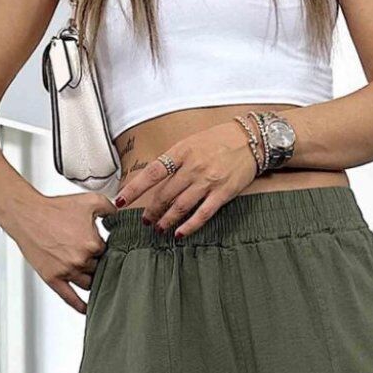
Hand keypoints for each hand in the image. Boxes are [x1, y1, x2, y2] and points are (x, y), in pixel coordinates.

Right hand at [4, 190, 114, 314]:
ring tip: (97, 281)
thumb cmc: (56, 207)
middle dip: (100, 265)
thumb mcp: (90, 201)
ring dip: (93, 281)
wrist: (27, 214)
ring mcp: (67, 271)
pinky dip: (80, 305)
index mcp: (93, 244)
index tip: (104, 248)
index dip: (107, 250)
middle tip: (99, 261)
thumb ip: (111, 209)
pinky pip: (70, 298)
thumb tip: (123, 218)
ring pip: (89, 284)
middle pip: (100, 270)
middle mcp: (81, 260)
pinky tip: (88, 309)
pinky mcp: (53, 278)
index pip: (110, 254)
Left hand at [112, 119, 258, 236]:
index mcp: (182, 151)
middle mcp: (193, 167)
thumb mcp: (191, 141)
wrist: (252, 139)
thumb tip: (154, 178)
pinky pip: (202, 214)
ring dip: (166, 220)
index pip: (152, 172)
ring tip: (158, 228)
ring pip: (180, 206)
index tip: (120, 201)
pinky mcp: (223, 193)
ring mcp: (208, 181)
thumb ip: (174, 159)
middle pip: (165, 194)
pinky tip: (179, 233)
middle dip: (151, 210)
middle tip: (145, 220)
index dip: (134, 189)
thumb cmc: (220, 139)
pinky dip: (189, 226)